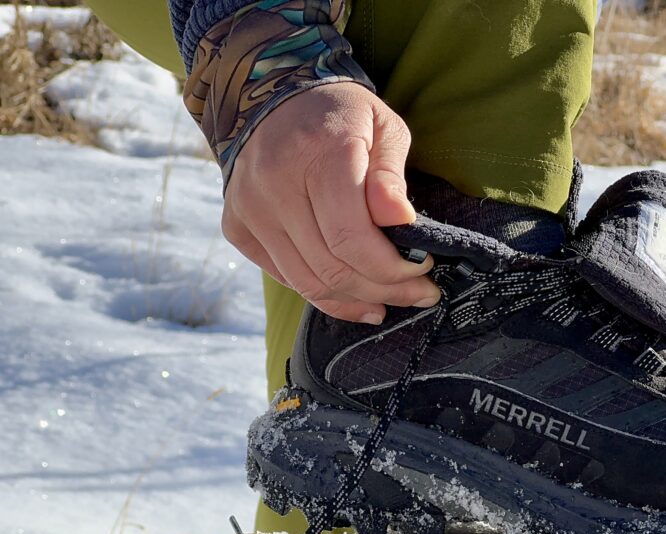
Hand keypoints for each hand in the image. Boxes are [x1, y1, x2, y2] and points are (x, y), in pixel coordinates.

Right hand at [221, 82, 440, 324]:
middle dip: (385, 290)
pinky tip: (355, 296)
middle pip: (332, 267)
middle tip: (420, 293)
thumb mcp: (383, 128)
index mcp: (317, 155)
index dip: (393, 267)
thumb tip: (402, 223)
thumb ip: (391, 177)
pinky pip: (286, 278)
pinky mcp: (236, 227)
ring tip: (390, 302)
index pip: (352, 238)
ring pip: (308, 282)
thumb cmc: (341, 115)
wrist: (270, 96)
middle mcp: (274, 185)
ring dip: (356, 300)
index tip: (425, 268)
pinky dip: (324, 294)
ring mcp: (249, 209)